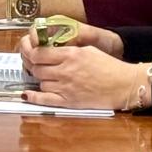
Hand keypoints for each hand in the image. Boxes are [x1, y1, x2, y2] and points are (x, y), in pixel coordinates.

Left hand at [18, 33, 142, 111]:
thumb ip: (68, 50)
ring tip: (45, 78)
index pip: (39, 53)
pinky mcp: (69, 102)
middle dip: (34, 67)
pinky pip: (45, 100)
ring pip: (41, 83)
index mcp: (70, 54)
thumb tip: (51, 50)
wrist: (124, 85)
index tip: (32, 53)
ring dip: (40, 80)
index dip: (32, 53)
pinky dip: (34, 97)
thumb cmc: (110, 66)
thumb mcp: (88, 50)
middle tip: (37, 66)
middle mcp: (65, 70)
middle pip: (37, 69)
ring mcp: (66, 87)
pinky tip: (27, 95)